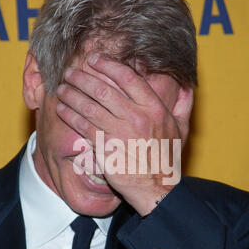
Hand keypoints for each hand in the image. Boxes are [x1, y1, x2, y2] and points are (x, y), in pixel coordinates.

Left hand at [56, 54, 183, 215]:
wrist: (156, 188)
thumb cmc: (168, 158)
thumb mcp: (181, 129)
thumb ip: (183, 105)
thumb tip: (187, 86)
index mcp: (155, 108)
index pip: (128, 77)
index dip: (108, 65)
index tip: (94, 59)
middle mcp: (136, 117)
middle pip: (103, 89)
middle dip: (82, 77)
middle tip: (70, 72)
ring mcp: (119, 132)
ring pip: (89, 106)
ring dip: (72, 94)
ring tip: (61, 87)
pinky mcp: (105, 148)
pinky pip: (83, 126)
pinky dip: (70, 115)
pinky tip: (62, 109)